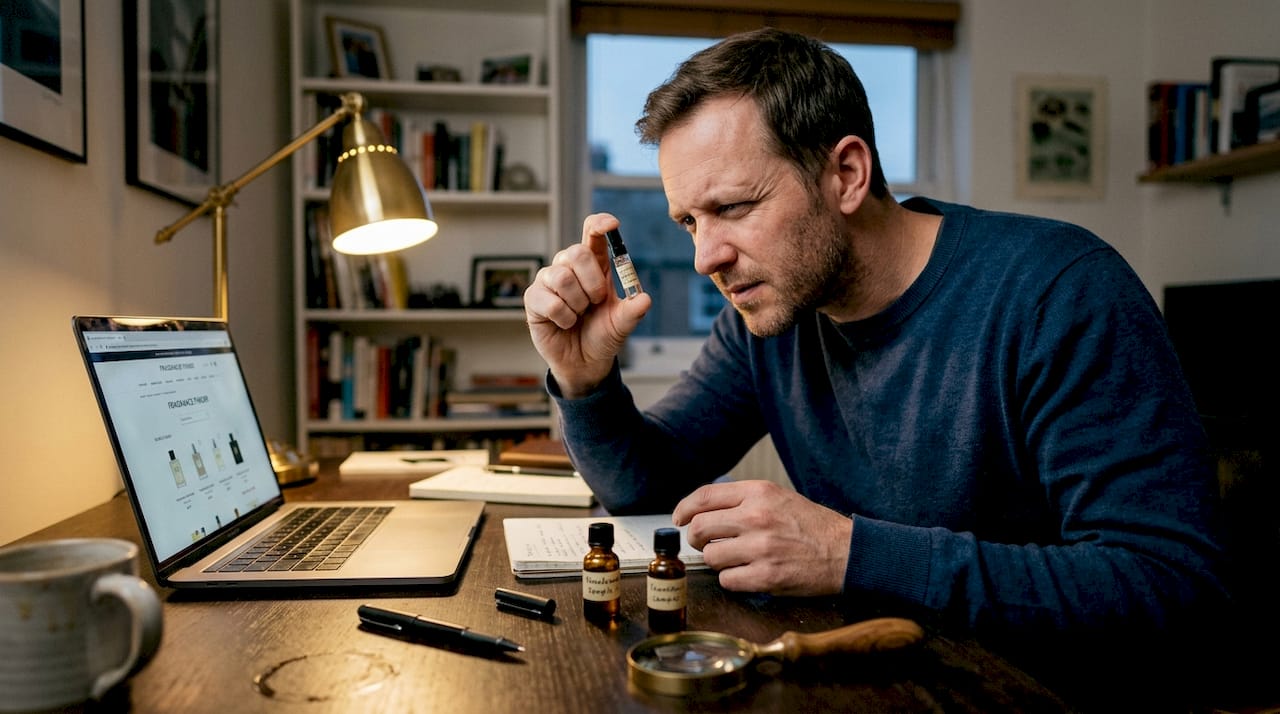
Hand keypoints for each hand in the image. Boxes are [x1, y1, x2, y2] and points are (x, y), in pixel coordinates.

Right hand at [523, 213, 650, 396]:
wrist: (584, 362)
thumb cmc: (602, 335)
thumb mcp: (622, 324)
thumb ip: (633, 311)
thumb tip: (644, 299)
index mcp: (594, 264)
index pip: (592, 232)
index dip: (600, 224)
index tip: (612, 225)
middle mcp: (569, 267)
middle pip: (577, 252)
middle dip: (593, 282)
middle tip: (596, 302)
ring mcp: (549, 281)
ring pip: (562, 277)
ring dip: (578, 303)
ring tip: (580, 315)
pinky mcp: (534, 298)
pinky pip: (550, 301)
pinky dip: (564, 317)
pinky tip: (565, 323)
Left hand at [672, 480, 851, 596]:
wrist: (846, 551)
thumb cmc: (812, 526)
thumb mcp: (779, 497)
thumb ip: (743, 500)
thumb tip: (703, 510)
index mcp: (758, 492)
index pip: (704, 496)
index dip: (684, 509)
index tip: (678, 519)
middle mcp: (756, 516)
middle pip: (699, 528)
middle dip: (696, 539)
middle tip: (705, 544)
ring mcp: (761, 547)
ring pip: (711, 557)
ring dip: (718, 562)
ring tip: (737, 559)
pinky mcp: (766, 576)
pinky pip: (727, 580)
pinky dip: (733, 580)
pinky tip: (748, 574)